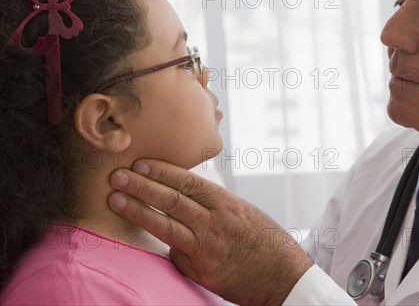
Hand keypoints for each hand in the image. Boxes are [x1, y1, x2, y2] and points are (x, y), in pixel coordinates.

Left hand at [107, 159, 312, 304]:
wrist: (282, 277)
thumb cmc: (265, 242)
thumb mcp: (244, 213)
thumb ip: (214, 206)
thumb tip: (186, 202)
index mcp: (227, 203)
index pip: (189, 181)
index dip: (162, 171)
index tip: (141, 162)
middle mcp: (215, 222)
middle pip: (172, 199)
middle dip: (141, 185)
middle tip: (117, 175)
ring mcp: (207, 246)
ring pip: (165, 224)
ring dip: (137, 210)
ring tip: (115, 199)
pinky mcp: (202, 269)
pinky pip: (175, 254)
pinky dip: (162, 245)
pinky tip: (143, 237)